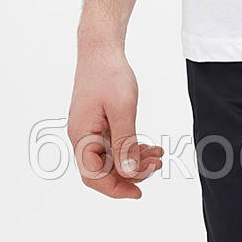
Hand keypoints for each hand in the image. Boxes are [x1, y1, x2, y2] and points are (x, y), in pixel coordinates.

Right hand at [67, 41, 163, 199]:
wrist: (101, 49)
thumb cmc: (109, 74)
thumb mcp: (123, 109)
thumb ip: (125, 143)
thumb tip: (129, 173)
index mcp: (82, 137)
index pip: (94, 177)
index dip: (116, 189)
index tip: (138, 193)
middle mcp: (82, 137)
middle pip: (104, 170)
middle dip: (131, 172)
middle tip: (157, 165)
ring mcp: (89, 130)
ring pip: (112, 157)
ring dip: (134, 159)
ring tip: (159, 155)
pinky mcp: (98, 123)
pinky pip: (113, 144)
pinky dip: (131, 147)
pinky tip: (150, 146)